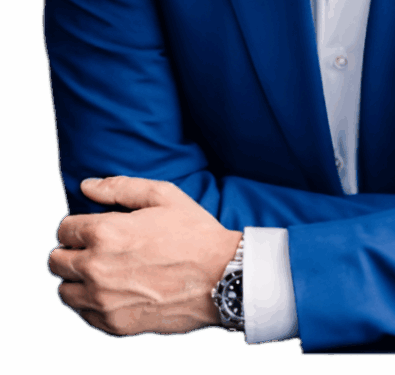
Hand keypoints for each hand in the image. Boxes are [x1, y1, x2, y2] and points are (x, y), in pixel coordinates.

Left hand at [48, 176, 241, 335]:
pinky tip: (115, 291)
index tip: (95, 228)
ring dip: (77, 279)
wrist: (221, 278)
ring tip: (104, 271)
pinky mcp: (113, 325)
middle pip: (56, 260)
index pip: (64, 229)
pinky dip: (91, 303)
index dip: (79, 225)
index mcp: (105, 232)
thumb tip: (86, 186)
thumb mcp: (163, 195)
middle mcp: (96, 268)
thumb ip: (119, 187)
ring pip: (63, 291)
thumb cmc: (195, 233)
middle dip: (72, 251)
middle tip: (97, 249)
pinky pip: (82, 314)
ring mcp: (103, 300)